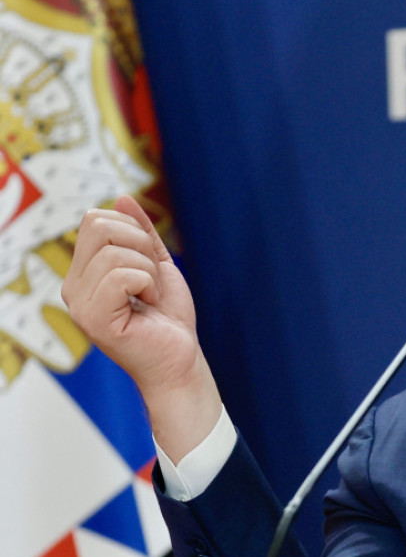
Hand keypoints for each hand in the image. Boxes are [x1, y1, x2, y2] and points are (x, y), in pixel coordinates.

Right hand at [62, 196, 221, 460]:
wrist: (180, 359)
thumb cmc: (169, 318)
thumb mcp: (158, 265)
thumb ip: (141, 233)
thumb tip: (123, 197)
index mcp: (84, 272)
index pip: (95, 219)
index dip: (134, 232)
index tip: (149, 264)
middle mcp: (73, 286)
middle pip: (99, 226)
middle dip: (141, 245)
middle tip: (151, 279)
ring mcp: (79, 303)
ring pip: (115, 253)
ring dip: (148, 272)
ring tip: (150, 297)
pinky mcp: (93, 319)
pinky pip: (122, 276)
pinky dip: (147, 285)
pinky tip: (148, 305)